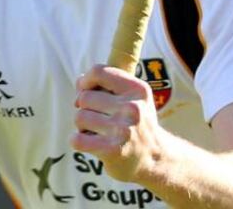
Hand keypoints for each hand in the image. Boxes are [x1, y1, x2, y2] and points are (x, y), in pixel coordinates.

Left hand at [71, 65, 165, 183]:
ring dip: (82, 126)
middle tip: (98, 118)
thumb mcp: (133, 97)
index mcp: (138, 90)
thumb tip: (79, 81)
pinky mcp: (112, 151)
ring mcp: (123, 130)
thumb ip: (107, 83)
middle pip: (85, 97)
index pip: (99, 72)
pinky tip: (91, 143)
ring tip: (97, 132)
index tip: (85, 91)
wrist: (155, 159)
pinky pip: (77, 139)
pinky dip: (78, 141)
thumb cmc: (136, 124)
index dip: (85, 81)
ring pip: (80, 117)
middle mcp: (133, 108)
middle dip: (84, 108)